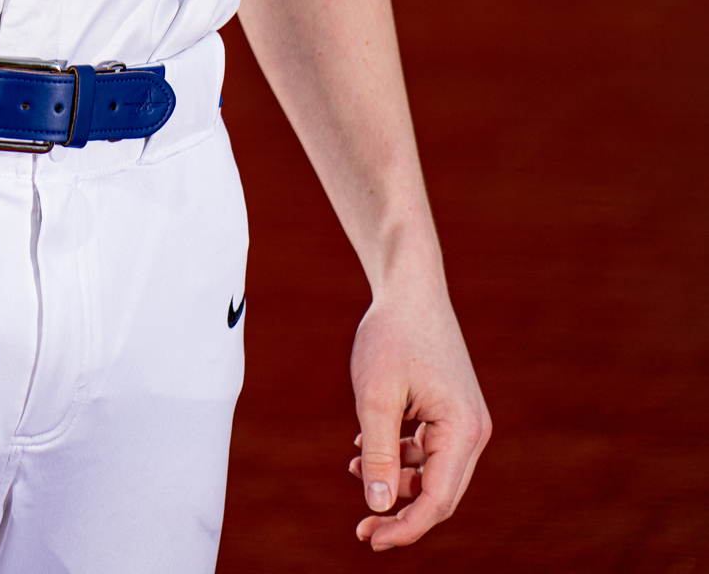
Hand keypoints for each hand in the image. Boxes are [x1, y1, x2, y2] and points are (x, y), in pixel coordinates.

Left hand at [347, 289, 489, 549]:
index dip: (404, 528)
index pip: (437, 500)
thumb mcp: (375, 395)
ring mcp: (464, 421)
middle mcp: (472, 431)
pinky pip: (427, 451)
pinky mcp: (450, 412)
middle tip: (362, 531)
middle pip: (439, 494)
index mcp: (463, 430)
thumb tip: (378, 507)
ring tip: (353, 467)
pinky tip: (365, 448)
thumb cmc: (391, 335)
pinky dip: (399, 456)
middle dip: (400, 513)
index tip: (369, 538)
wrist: (410, 287)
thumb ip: (379, 454)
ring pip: (431, 474)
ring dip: (395, 481)